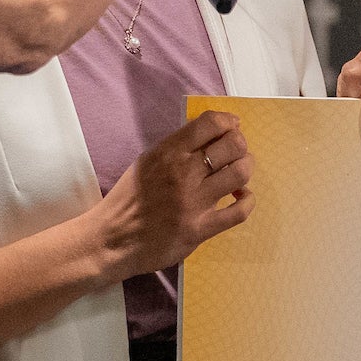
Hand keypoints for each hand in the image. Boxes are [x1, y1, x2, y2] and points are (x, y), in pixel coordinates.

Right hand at [91, 110, 254, 281]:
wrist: (112, 239)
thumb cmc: (130, 198)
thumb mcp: (147, 161)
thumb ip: (176, 147)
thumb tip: (210, 133)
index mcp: (168, 152)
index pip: (210, 123)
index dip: (228, 121)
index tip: (232, 126)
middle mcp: (183, 173)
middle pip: (233, 145)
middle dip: (240, 144)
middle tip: (236, 151)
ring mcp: (193, 202)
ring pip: (240, 173)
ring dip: (245, 168)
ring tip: (238, 172)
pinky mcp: (200, 228)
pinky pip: (239, 212)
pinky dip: (247, 200)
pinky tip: (241, 197)